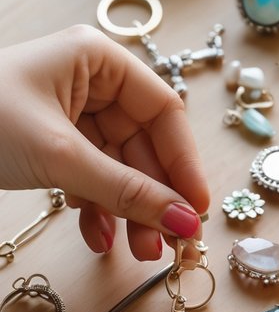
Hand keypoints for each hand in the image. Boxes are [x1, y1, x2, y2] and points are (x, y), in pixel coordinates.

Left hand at [0, 26, 208, 259]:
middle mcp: (88, 82)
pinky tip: (99, 240)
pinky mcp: (50, 143)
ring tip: (138, 252)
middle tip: (169, 243)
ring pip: (119, 166)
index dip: (184, 162)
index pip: (164, 111)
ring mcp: (68, 113)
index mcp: (97, 60)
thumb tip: (184, 220)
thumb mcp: (60, 157)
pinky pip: (90, 177)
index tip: (195, 209)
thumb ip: (127, 191)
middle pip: (144, 144)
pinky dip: (98, 209)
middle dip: (155, 197)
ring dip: (130, 211)